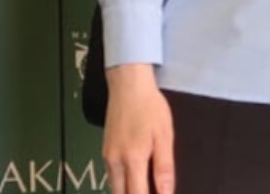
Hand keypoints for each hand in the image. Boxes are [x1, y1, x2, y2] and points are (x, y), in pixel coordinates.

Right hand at [102, 64, 175, 193]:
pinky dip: (123, 185)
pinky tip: (136, 179)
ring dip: (129, 192)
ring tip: (147, 186)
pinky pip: (112, 177)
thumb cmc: (150, 108)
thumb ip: (164, 168)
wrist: (128, 85)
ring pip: (115, 188)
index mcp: (133, 160)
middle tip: (153, 191)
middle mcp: (115, 162)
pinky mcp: (105, 151)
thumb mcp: (164, 136)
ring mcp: (107, 157)